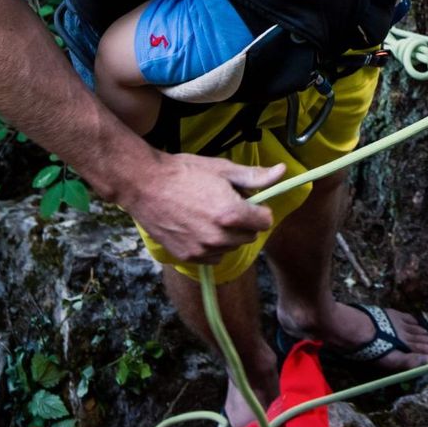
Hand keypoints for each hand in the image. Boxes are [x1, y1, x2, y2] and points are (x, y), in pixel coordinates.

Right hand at [119, 151, 284, 263]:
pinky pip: (214, 257)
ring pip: (232, 246)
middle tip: (225, 204)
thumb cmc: (184, 172)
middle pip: (250, 236)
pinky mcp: (188, 256)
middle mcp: (219, 236)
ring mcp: (202, 249)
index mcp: (231, 213)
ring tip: (209, 214)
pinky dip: (212, 246)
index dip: (259, 209)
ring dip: (228, 234)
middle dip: (244, 221)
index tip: (248, 201)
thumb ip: (255, 176)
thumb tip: (282, 172)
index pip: (265, 221)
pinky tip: (199, 227)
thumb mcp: (222, 169)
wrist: (145, 184)